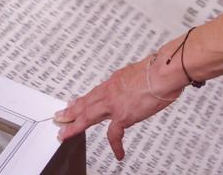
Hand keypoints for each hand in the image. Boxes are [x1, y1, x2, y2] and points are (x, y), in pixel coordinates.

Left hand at [54, 56, 180, 160]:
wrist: (163, 72)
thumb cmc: (158, 70)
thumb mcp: (139, 71)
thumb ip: (133, 81)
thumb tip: (136, 84)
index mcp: (115, 81)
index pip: (93, 93)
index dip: (81, 100)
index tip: (72, 103)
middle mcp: (110, 91)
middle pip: (85, 104)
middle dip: (70, 112)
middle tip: (59, 117)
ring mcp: (114, 104)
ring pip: (88, 116)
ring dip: (75, 126)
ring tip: (65, 134)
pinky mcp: (123, 116)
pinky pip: (114, 134)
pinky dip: (116, 145)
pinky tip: (117, 153)